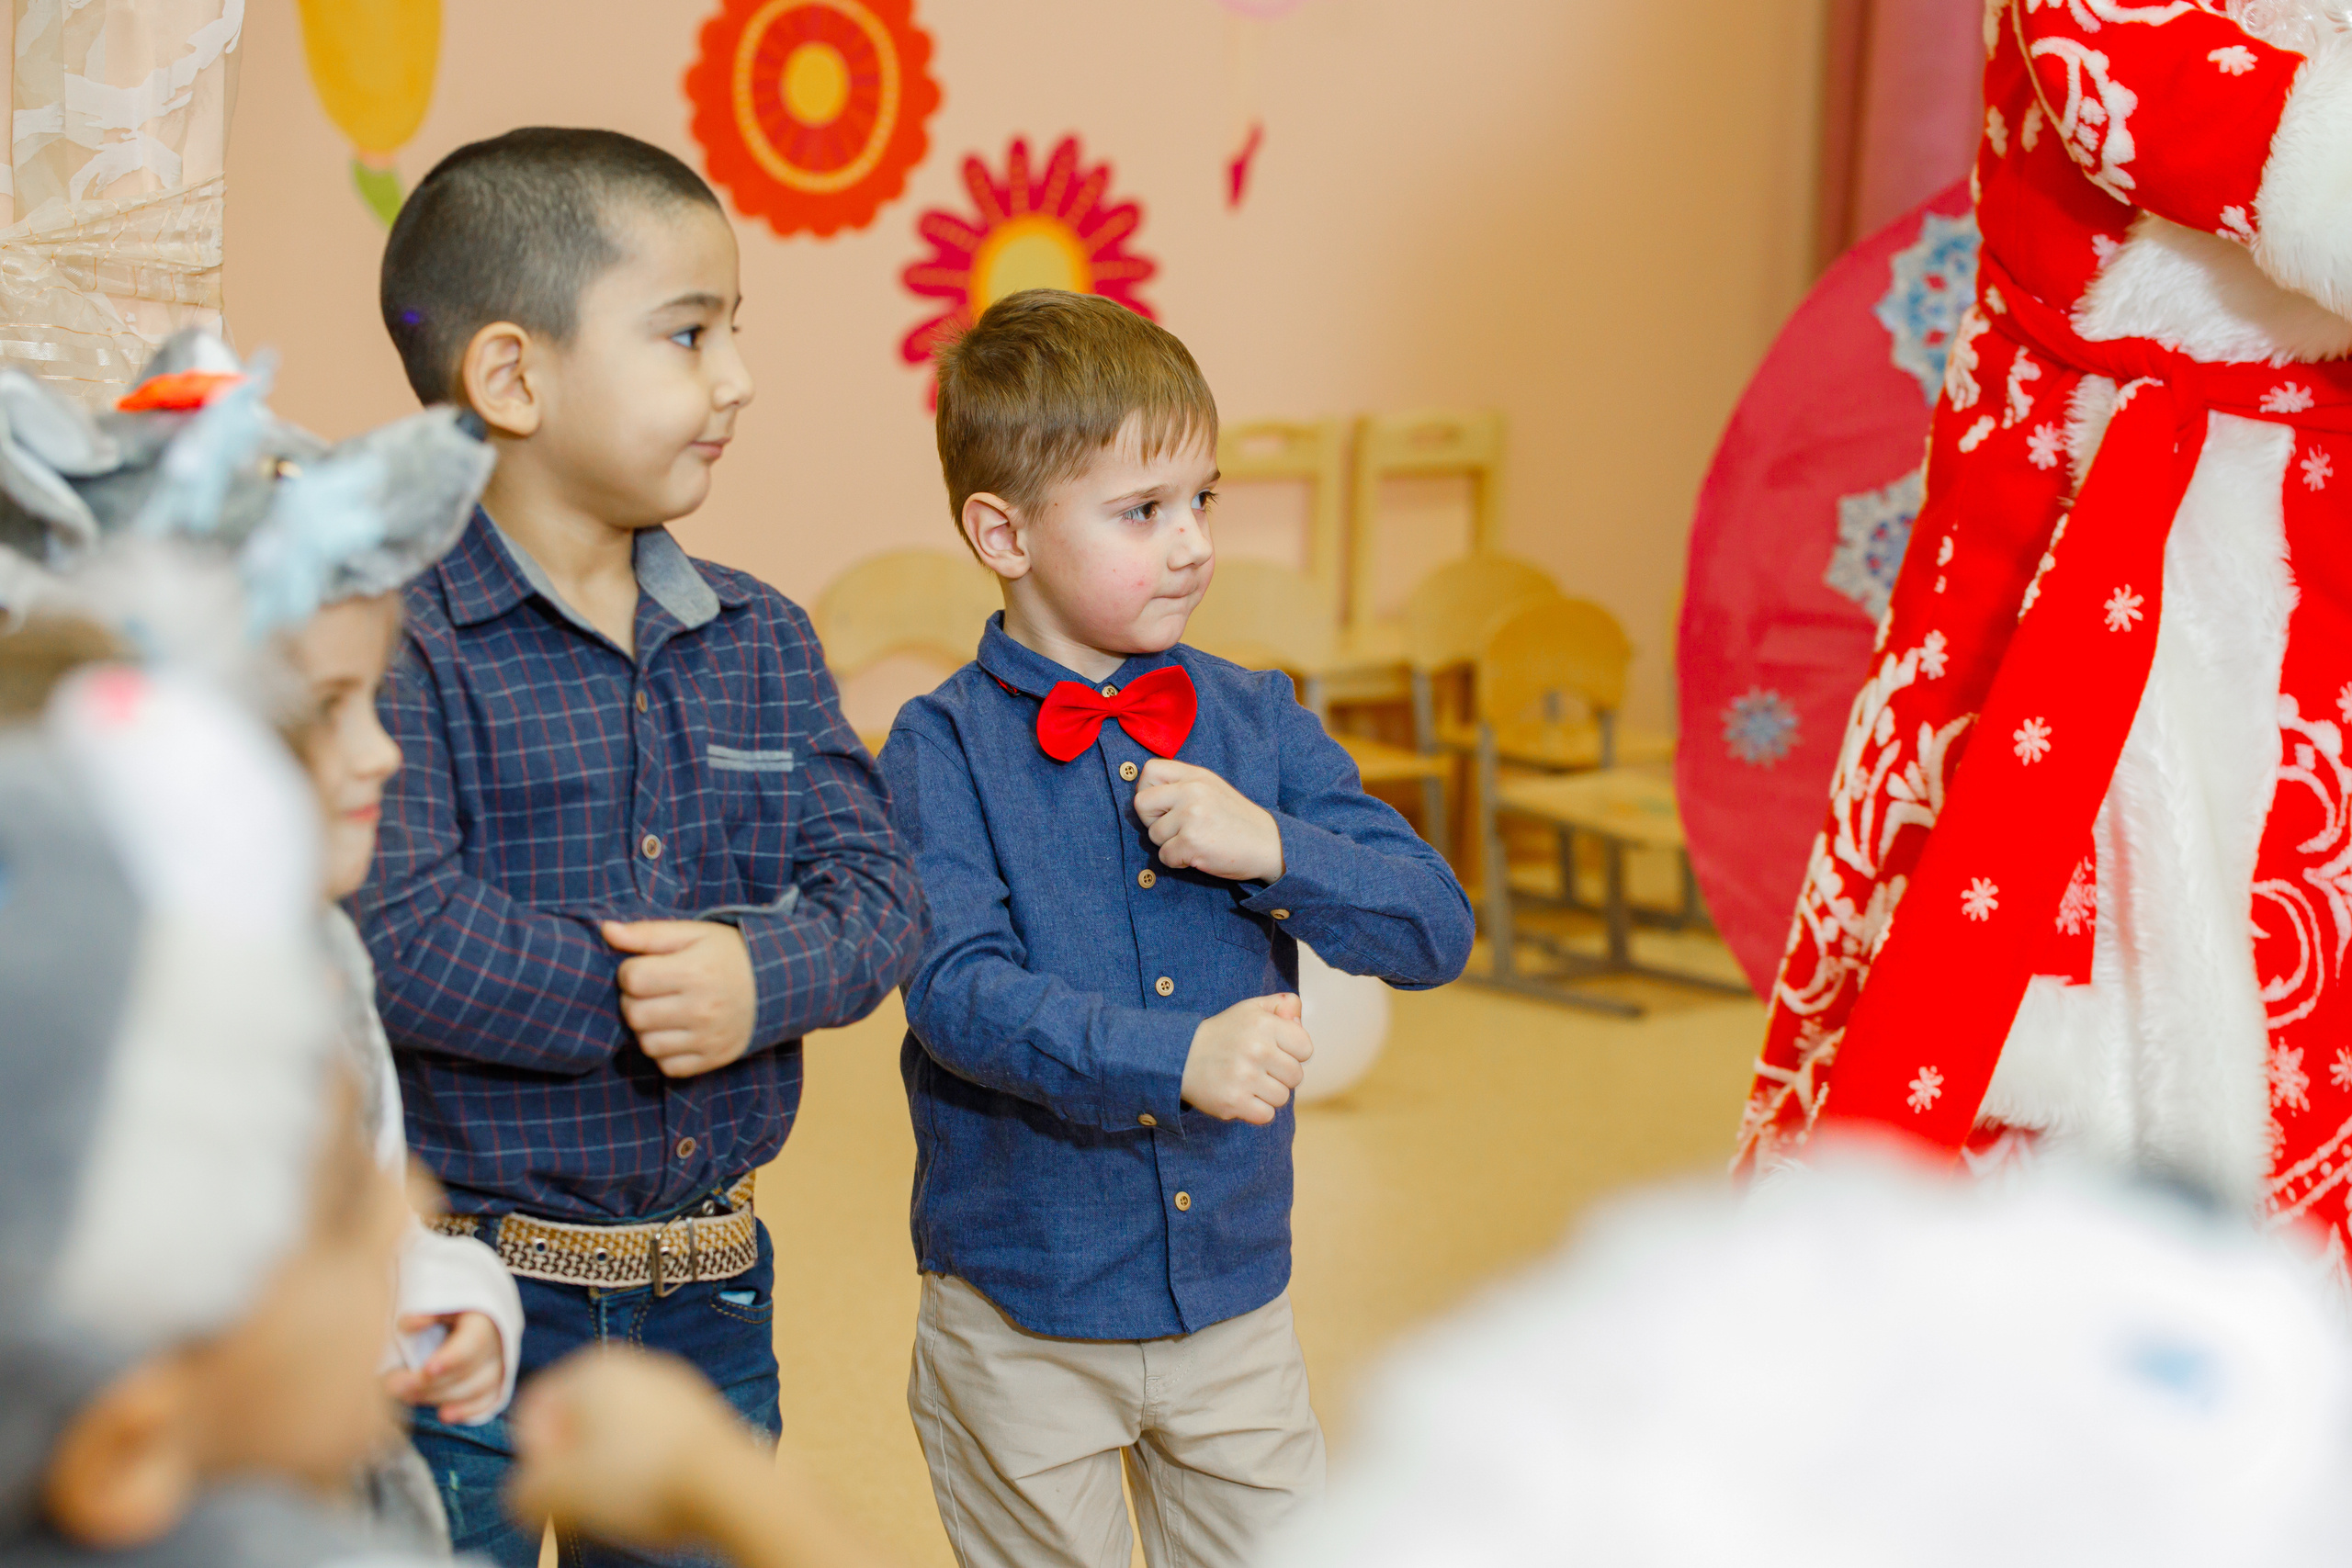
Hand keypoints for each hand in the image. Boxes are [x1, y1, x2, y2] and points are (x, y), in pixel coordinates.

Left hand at [384, 1311, 505, 1424]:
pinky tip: (444, 1415)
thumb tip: (408, 1324)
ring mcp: (501, 1363)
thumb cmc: (443, 1302)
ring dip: (441, 1397)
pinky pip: (488, 1400)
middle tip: (393, 1386)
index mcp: (485, 1316)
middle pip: (471, 1370)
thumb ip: (425, 1309)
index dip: (452, 1358)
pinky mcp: (497, 1380)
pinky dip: (467, 1410)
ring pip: (479, 1388)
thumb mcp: (435, 1295)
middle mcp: (499, 1341)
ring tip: (407, 1397)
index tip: (426, 1370)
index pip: (474, 1341)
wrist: (465, 1306)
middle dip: (431, 1383)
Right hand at [506, 1348, 761, 1551]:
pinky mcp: (701, 1412)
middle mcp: (635, 1364)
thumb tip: (527, 1491)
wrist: (728, 1485)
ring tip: (622, 1499)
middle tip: (584, 1498)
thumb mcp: (556, 1494)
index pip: (535, 1407)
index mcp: (592, 1367)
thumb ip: (523, 1490)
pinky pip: (655, 1438)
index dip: (534, 1452)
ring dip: (609, 1465)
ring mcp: (673, 1386)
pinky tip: (656, 1490)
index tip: (553, 1482)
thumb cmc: (638, 1479)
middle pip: (578, 1418)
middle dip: (573, 1460)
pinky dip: (647, 1463)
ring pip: (617, 1430)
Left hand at [602, 921, 756, 1076]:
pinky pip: (668, 1066)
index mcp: (695, 971)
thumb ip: (649, 933)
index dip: (630, 971)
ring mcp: (708, 1037)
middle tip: (652, 990)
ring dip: (647, 1028)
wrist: (780, 983)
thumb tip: (606, 931)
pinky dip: (665, 1052)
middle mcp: (701, 1008)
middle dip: (634, 1000)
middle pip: (634, 1014)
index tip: (647, 967)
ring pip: (647, 1044)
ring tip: (664, 1011)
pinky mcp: (713, 1059)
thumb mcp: (694, 934)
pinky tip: (676, 1032)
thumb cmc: (730, 954)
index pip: (632, 979)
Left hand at [1133, 760, 1283, 883]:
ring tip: (1194, 841)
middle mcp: (1192, 791)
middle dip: (1151, 820)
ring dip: (1169, 844)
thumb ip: (1182, 785)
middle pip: (1141, 803)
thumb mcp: (1212, 789)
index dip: (1148, 791)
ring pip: (1153, 834)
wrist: (1269, 844)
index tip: (1163, 806)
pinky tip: (1197, 855)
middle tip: (1174, 828)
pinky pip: (1164, 856)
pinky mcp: (1191, 842)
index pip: (1149, 771)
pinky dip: (1177, 861)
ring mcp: (1191, 816)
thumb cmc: (1237, 820)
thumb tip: (1146, 793)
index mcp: (1196, 775)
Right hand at [1181, 993, 1312, 1124]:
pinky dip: (1257, 1110)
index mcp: (1264, 1024)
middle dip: (1281, 1075)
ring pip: (1282, 1098)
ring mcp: (1245, 1077)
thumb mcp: (1251, 1009)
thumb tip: (1298, 1019)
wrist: (1181, 1057)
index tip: (1275, 1050)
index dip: (1293, 1052)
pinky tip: (1242, 1096)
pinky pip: (1266, 1116)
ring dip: (1269, 1094)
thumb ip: (1282, 1005)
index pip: (1305, 1048)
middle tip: (1259, 1068)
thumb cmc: (1224, 1033)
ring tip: (1248, 1081)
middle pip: (1296, 1076)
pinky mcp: (1233, 1102)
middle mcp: (1257, 1049)